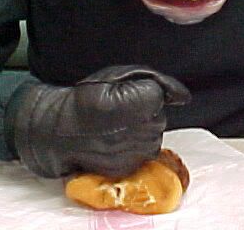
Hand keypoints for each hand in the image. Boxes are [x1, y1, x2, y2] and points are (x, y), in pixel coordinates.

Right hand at [9, 65, 190, 177]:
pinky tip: (115, 138)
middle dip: (143, 111)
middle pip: (158, 116)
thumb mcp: (118, 75)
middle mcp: (141, 131)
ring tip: (115, 124)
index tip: (123, 94)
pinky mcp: (128, 167)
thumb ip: (158, 82)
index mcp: (140, 103)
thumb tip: (184, 97)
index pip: (159, 95)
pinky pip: (143, 153)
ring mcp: (135, 152)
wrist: (60, 128)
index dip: (142, 92)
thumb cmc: (87, 98)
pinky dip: (133, 145)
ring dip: (139, 129)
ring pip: (153, 136)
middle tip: (117, 109)